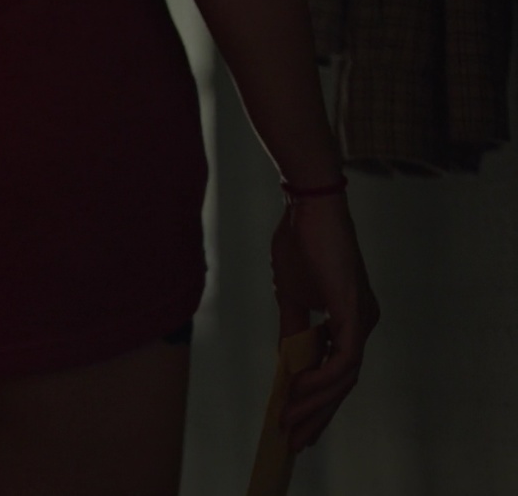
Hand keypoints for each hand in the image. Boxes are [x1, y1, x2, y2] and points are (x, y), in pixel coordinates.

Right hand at [270, 194, 379, 452]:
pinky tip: (299, 389)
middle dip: (317, 415)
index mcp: (350, 318)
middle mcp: (364, 321)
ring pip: (345, 376)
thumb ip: (292, 330)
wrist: (305, 209)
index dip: (317, 401)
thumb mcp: (290, 297)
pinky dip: (322, 378)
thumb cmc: (298, 243)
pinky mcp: (355, 311)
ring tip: (288, 420)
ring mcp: (363, 317)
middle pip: (345, 382)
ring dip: (315, 402)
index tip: (294, 423)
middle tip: (293, 440)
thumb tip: (286, 364)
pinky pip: (344, 358)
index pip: (338, 370)